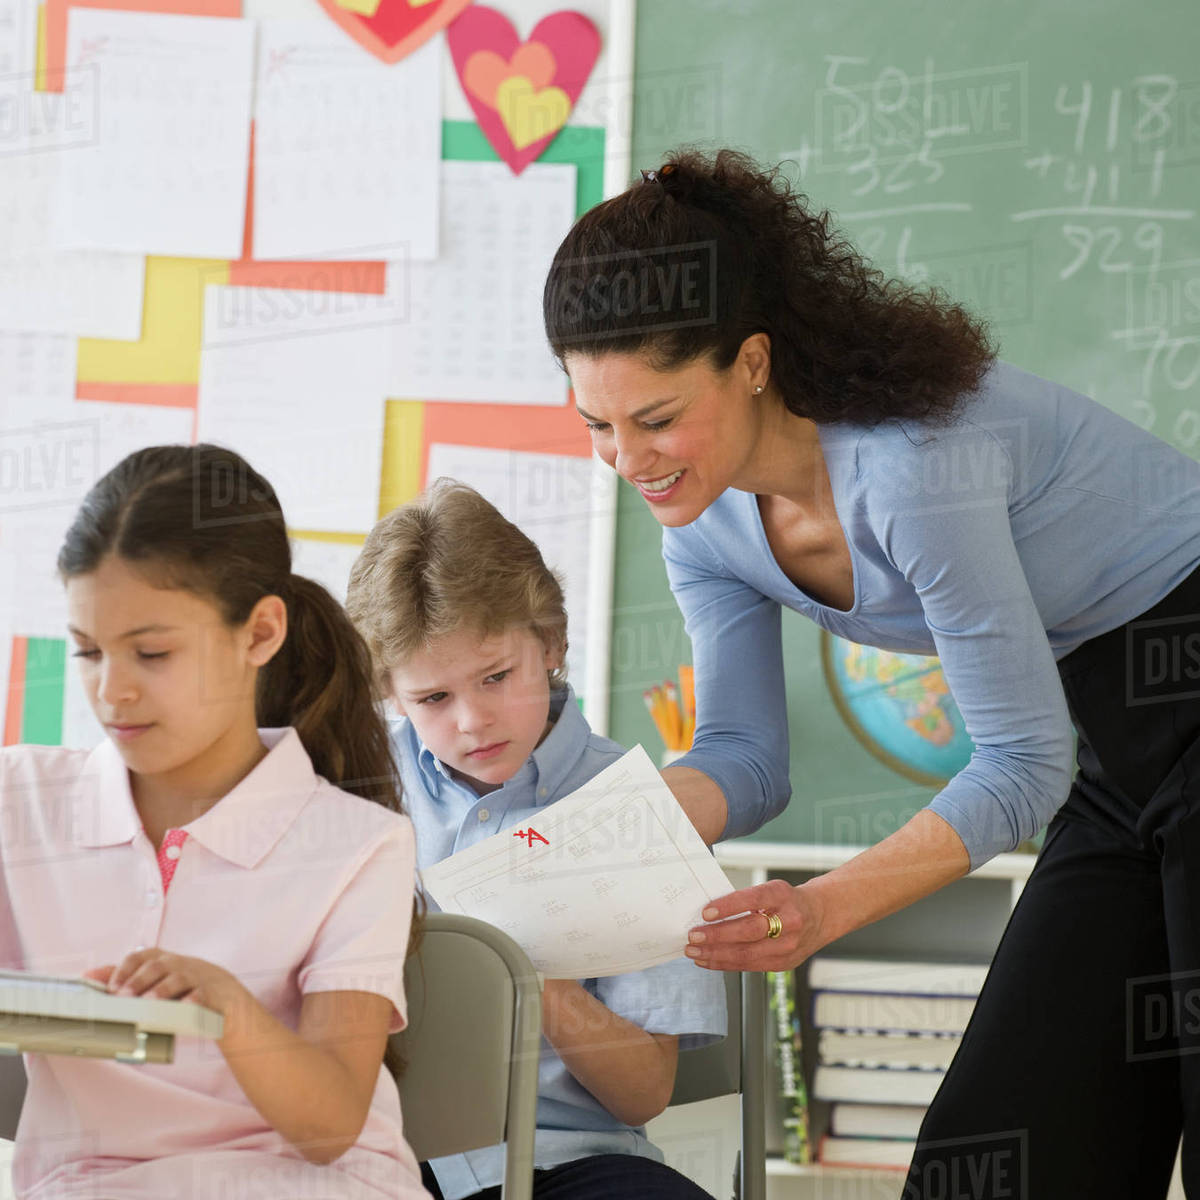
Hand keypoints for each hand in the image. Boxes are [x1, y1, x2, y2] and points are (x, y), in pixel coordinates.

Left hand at [84, 949, 248, 1016]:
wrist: (223, 994)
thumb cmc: (181, 986)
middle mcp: (178, 964)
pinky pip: (201, 994)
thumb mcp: (156, 978)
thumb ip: (124, 977)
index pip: (139, 957)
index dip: (124, 971)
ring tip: (147, 1004)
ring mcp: (196, 977)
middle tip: (122, 997)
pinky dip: (192, 1001)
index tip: (111, 989)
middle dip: (137, 981)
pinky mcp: (211, 992)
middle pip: (157, 966)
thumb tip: (88, 975)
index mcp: (162, 960)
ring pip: (178, 978)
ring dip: (161, 991)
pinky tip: (183, 1008)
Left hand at [685, 878, 827, 971]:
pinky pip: (749, 966)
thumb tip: (708, 914)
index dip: (729, 906)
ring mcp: (788, 946)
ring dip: (715, 954)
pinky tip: (707, 960)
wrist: (821, 915)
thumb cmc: (787, 900)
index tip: (706, 912)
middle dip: (717, 936)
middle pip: (749, 931)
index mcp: (782, 896)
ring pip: (747, 954)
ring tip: (693, 951)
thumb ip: (746, 899)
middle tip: (693, 936)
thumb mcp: (771, 889)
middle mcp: (789, 921)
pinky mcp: (783, 963)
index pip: (754, 900)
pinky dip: (724, 963)